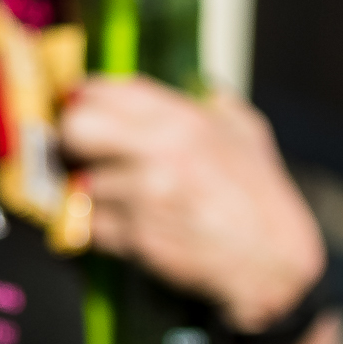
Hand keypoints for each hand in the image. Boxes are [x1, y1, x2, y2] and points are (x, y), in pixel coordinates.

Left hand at [58, 76, 324, 333]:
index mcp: (183, 119)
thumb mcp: (244, 133)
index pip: (101, 90)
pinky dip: (98, 226)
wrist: (272, 262)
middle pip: (75, 128)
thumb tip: (190, 81)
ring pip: (79, 182)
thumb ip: (211, 103)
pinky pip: (89, 224)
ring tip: (118, 197)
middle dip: (70, 141)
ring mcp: (146, 195)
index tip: (76, 109)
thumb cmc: (258, 196)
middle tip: (79, 152)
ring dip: (89, 193)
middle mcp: (161, 151)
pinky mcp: (135, 236)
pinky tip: (124, 224)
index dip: (81, 100)